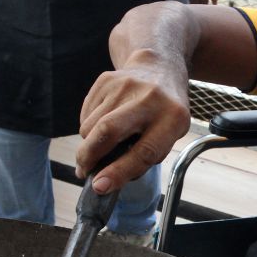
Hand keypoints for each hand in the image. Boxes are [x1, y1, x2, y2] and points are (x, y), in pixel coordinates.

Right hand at [76, 54, 190, 194]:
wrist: (158, 69)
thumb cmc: (162, 114)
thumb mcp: (166, 136)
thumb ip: (142, 158)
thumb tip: (104, 182)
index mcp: (173, 118)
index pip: (144, 151)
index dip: (119, 172)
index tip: (100, 187)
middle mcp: (150, 99)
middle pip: (108, 131)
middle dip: (89, 156)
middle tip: (83, 171)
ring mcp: (125, 86)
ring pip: (91, 125)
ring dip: (88, 145)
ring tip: (97, 148)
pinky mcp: (106, 80)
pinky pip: (86, 114)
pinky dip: (87, 128)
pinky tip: (101, 125)